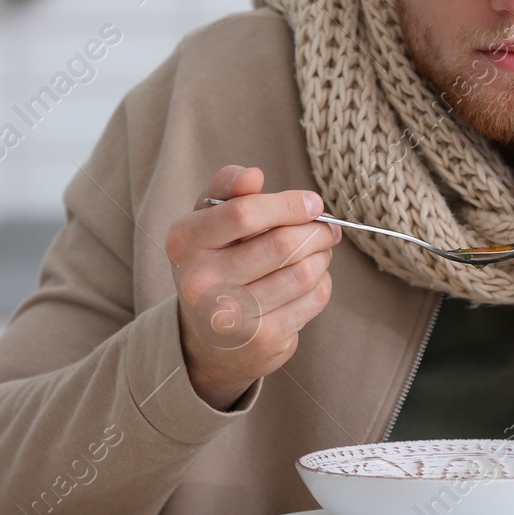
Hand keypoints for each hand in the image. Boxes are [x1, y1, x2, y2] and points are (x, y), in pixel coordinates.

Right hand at [166, 165, 341, 409]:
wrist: (208, 340)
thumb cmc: (214, 264)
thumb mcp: (207, 223)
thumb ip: (226, 191)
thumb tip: (252, 174)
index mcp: (186, 242)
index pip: (244, 213)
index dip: (288, 204)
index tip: (313, 202)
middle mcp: (201, 282)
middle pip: (282, 244)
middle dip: (316, 230)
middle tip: (327, 227)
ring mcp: (231, 316)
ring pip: (304, 272)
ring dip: (322, 256)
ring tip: (318, 251)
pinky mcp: (262, 339)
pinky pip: (314, 299)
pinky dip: (322, 283)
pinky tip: (309, 281)